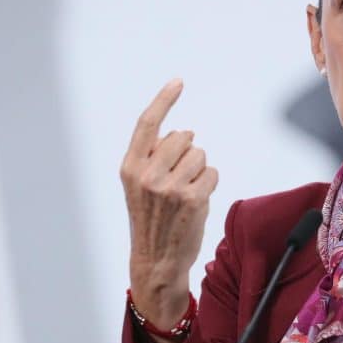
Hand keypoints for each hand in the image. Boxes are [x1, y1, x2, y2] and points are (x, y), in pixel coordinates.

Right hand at [121, 79, 217, 334]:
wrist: (156, 261)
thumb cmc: (151, 220)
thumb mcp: (138, 187)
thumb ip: (151, 157)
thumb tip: (181, 134)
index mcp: (130, 167)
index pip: (147, 124)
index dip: (163, 99)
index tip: (178, 82)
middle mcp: (147, 174)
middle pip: (183, 137)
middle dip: (186, 153)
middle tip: (176, 181)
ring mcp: (170, 187)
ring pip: (200, 155)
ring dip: (199, 171)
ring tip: (185, 194)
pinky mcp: (193, 198)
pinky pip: (212, 172)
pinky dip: (209, 184)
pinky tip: (195, 203)